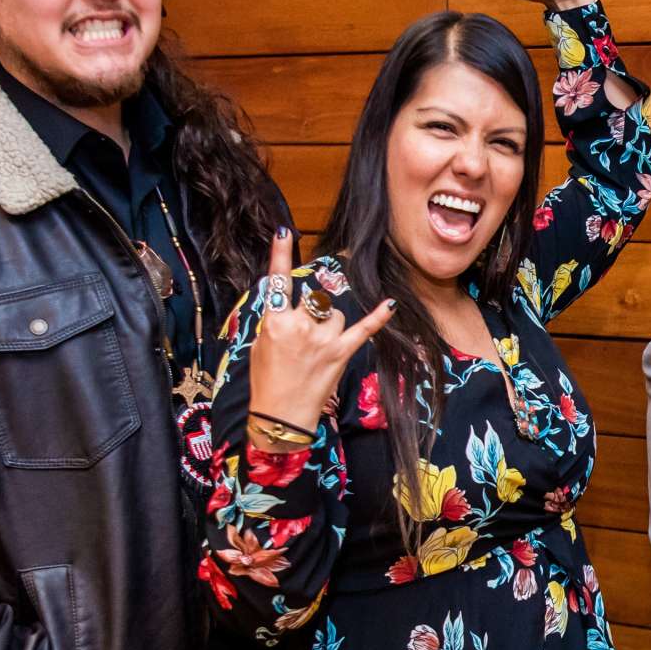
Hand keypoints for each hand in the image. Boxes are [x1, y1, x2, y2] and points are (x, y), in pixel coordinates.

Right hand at [244, 229, 393, 430]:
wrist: (279, 416)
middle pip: (313, 299)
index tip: (285, 233)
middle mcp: (299, 326)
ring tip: (317, 349)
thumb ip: (277, 321)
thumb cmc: (266, 381)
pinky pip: (363, 329)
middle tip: (303, 336)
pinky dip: (377, 317)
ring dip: (329, 324)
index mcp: (274, 322)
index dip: (280, 255)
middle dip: (311, 310)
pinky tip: (389, 303)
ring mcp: (322, 340)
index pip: (278, 282)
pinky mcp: (340, 353)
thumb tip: (289, 306)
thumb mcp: (260, 346)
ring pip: (334, 313)